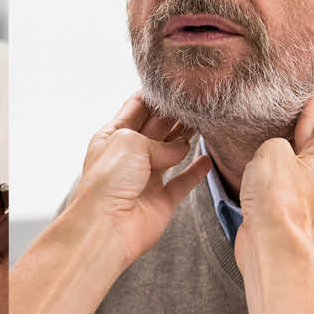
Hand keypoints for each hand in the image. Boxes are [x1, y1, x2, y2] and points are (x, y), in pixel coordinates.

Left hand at [67, 94, 211, 266]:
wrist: (107, 228)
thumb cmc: (107, 185)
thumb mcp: (130, 142)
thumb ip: (160, 141)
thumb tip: (180, 149)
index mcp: (113, 138)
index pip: (136, 108)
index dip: (155, 96)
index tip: (177, 84)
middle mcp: (129, 157)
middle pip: (157, 128)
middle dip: (175, 114)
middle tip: (197, 101)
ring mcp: (145, 179)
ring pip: (171, 153)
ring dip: (186, 138)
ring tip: (205, 122)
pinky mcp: (160, 201)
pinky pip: (182, 182)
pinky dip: (195, 171)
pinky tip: (206, 160)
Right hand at [234, 89, 313, 265]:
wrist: (272, 242)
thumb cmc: (277, 198)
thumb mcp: (273, 152)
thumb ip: (274, 142)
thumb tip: (273, 152)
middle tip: (312, 94)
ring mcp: (306, 190)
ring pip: (303, 154)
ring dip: (297, 135)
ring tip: (288, 119)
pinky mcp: (288, 204)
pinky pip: (288, 172)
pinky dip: (282, 157)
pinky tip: (270, 154)